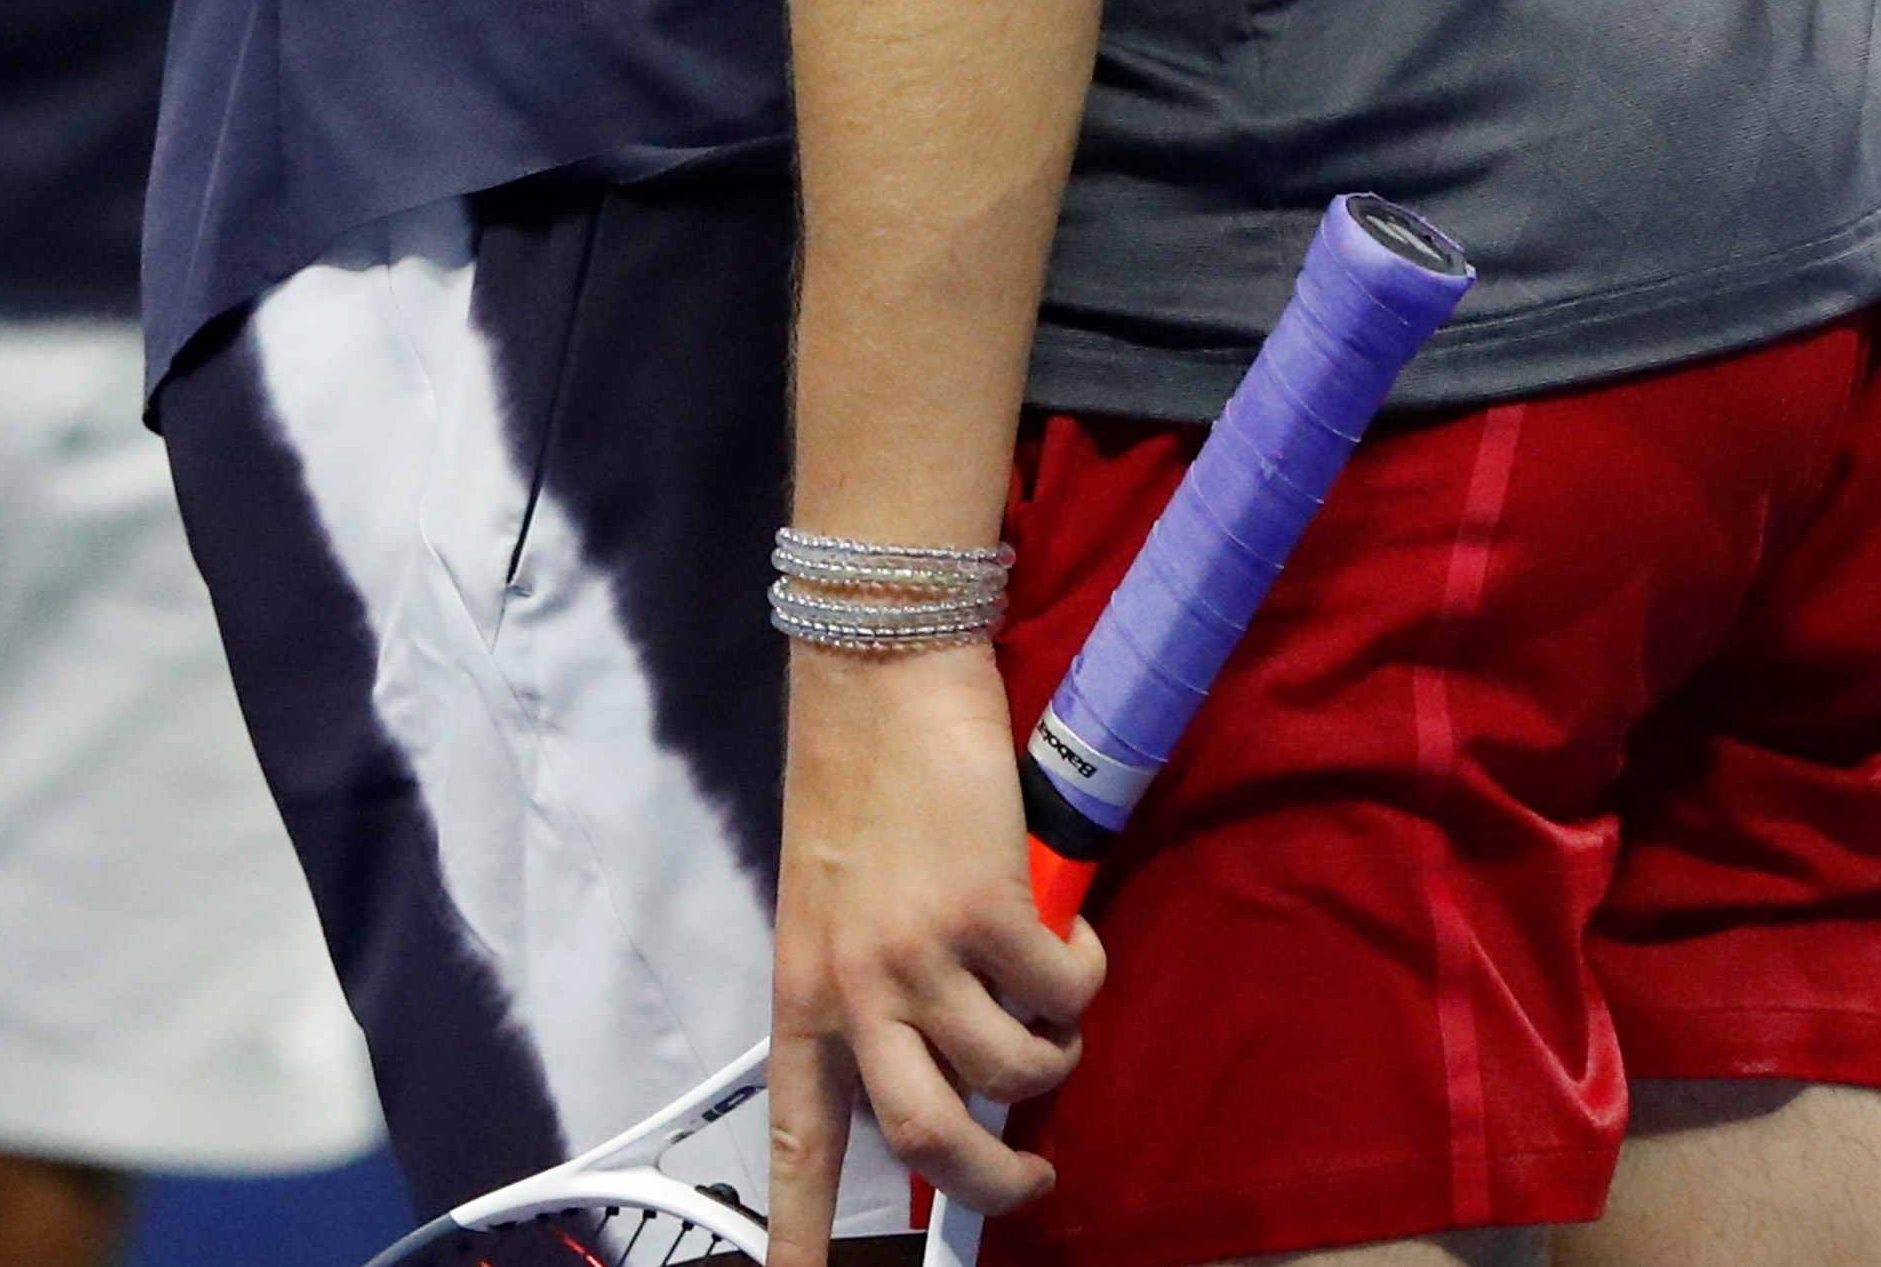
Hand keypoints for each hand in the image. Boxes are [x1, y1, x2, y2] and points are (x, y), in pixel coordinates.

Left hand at [767, 642, 1101, 1266]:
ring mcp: (926, 950)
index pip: (799, 1136)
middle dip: (993, 1181)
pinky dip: (1081, 973)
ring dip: (1053, 1056)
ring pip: (1014, 1069)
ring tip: (1057, 1015)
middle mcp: (859, 987)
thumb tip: (946, 1058)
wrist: (880, 671)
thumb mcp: (836, 903)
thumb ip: (870, 984)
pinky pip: (1062, 986)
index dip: (802, 1227)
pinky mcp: (993, 905)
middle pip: (930, 1137)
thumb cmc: (857, 779)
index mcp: (805, 990)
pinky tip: (1071, 935)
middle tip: (1029, 1175)